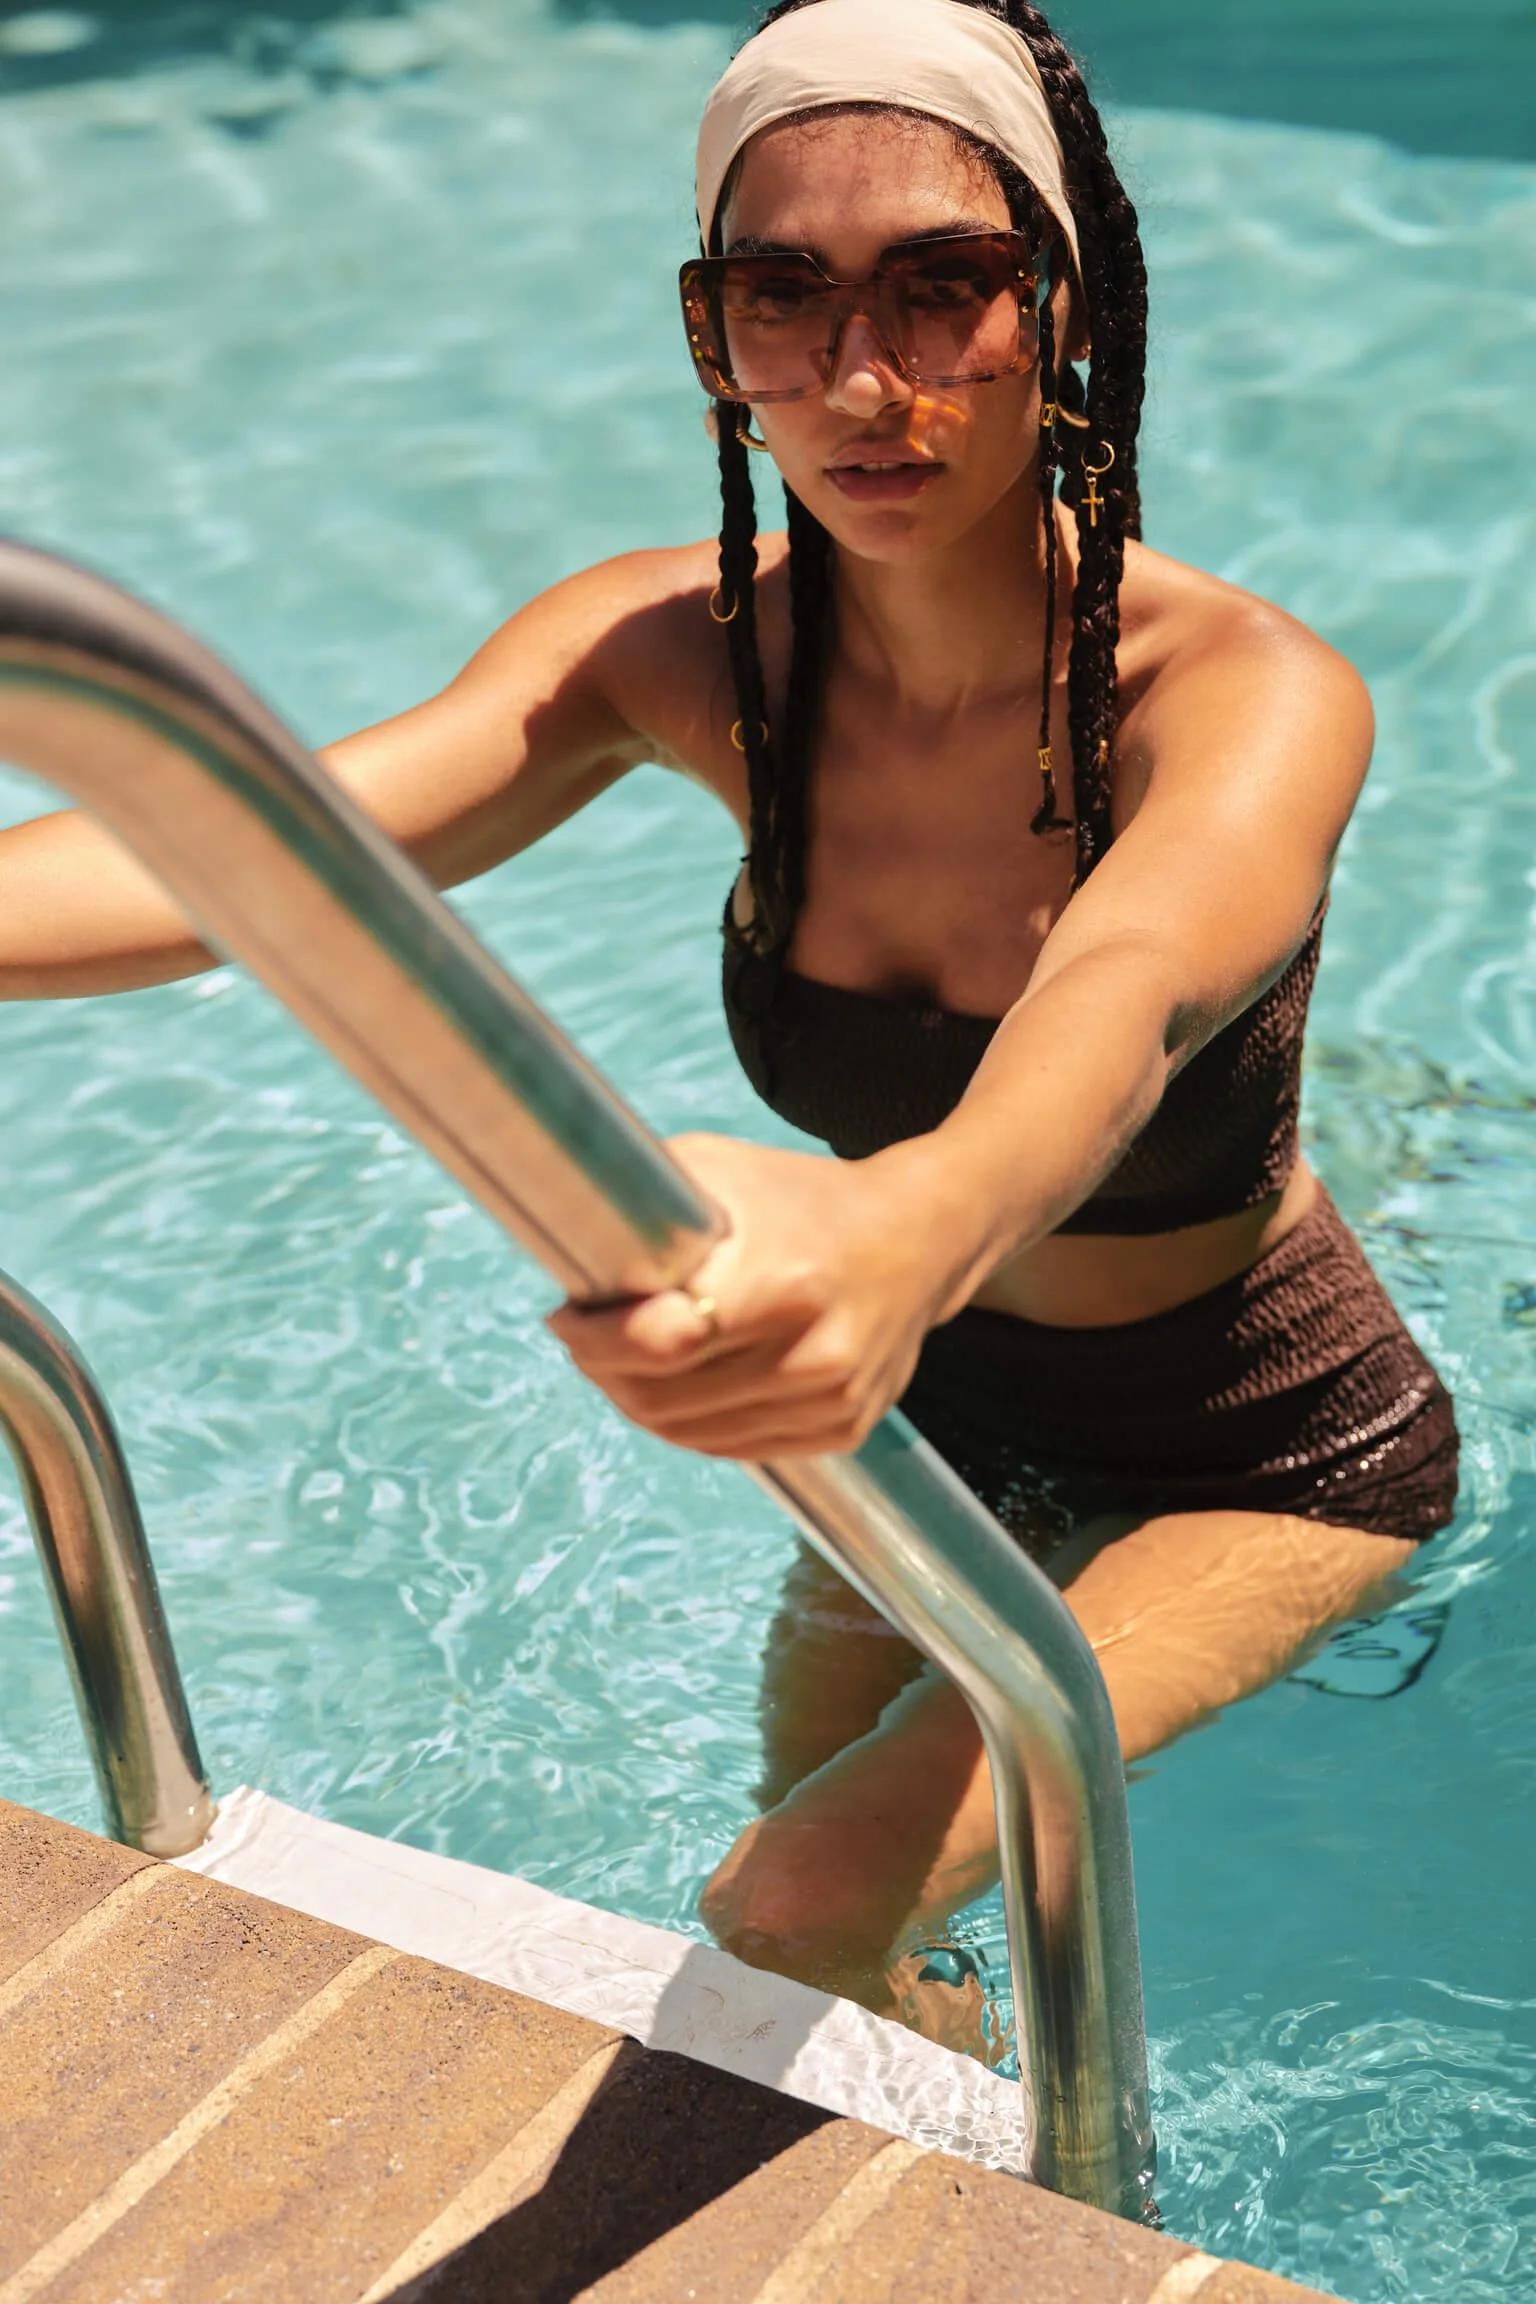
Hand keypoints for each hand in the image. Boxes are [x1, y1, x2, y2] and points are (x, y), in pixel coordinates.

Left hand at [546, 1132, 953, 1458]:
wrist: (920, 1239)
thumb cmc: (807, 1199)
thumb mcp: (724, 1171)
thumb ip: (647, 1207)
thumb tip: (566, 1244)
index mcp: (783, 1281)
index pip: (664, 1341)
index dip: (598, 1338)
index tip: (566, 1316)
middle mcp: (816, 1352)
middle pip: (665, 1397)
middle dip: (602, 1371)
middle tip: (580, 1339)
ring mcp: (834, 1400)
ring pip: (691, 1434)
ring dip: (637, 1403)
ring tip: (620, 1361)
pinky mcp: (844, 1428)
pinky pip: (734, 1448)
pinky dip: (689, 1425)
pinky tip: (674, 1386)